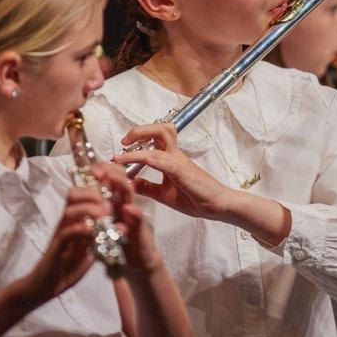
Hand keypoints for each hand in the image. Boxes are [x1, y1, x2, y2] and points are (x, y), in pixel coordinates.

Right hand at [23, 186, 108, 303]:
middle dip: (91, 194)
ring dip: (88, 208)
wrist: (45, 286)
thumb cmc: (67, 266)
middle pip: (73, 196)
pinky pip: (65, 233)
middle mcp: (65, 223)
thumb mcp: (89, 249)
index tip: (110, 191)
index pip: (80, 195)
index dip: (94, 189)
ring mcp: (60, 234)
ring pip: (69, 211)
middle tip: (107, 203)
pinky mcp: (56, 248)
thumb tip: (121, 227)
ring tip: (103, 214)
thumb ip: (102, 238)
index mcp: (73, 220)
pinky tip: (91, 229)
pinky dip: (79, 228)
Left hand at [90, 162, 162, 272]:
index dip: (102, 170)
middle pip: (121, 180)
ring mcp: (134, 215)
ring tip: (112, 179)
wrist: (137, 260)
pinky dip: (134, 214)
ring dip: (122, 185)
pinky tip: (128, 208)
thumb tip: (80, 194)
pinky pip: (138, 220)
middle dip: (111, 172)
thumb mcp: (104, 222)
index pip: (111, 178)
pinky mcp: (140, 231)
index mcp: (115, 201)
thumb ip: (96, 209)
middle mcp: (125, 203)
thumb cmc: (119, 240)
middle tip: (99, 170)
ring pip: (130, 195)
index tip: (91, 168)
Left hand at [112, 123, 232, 218]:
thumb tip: (128, 182)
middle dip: (138, 130)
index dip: (136, 138)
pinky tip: (144, 160)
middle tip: (123, 141)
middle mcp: (175, 155)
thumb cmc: (195, 198)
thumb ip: (147, 187)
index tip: (120, 150)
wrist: (217, 207)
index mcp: (170, 158)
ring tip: (124, 150)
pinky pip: (168, 161)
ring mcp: (180, 161)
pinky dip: (154, 158)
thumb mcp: (163, 194)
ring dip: (141, 140)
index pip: (154, 138)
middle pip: (159, 128)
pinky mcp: (184, 172)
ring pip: (161, 138)